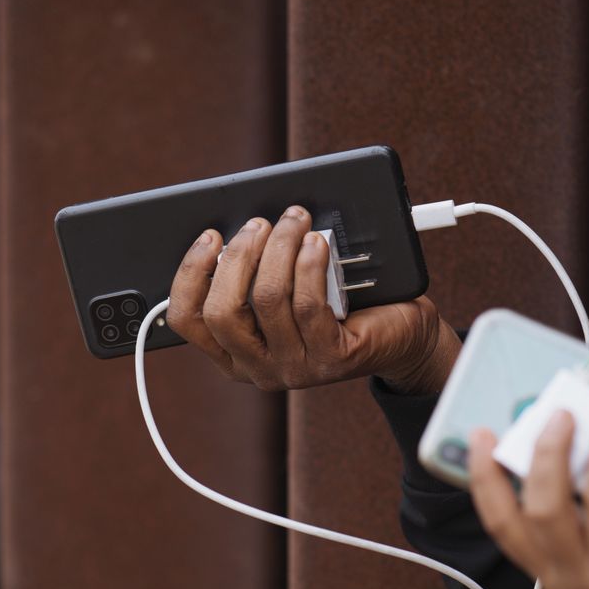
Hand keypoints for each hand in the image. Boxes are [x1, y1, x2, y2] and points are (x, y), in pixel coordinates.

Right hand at [164, 206, 461, 394]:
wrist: (400, 334)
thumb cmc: (338, 303)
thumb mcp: (285, 289)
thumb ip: (253, 271)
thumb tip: (236, 227)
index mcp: (234, 352)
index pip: (188, 321)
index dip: (190, 274)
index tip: (210, 236)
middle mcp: (258, 367)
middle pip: (222, 312)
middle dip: (238, 256)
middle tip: (259, 223)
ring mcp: (295, 369)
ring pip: (267, 300)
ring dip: (279, 248)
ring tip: (296, 220)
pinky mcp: (331, 361)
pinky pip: (308, 306)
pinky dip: (308, 266)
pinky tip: (317, 244)